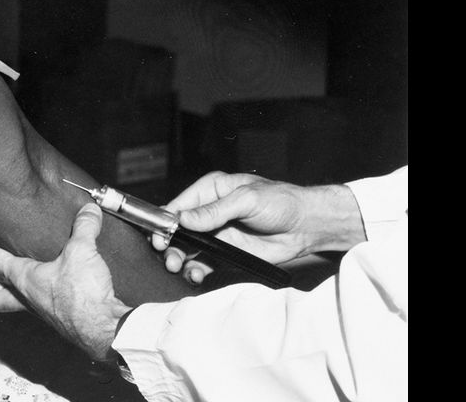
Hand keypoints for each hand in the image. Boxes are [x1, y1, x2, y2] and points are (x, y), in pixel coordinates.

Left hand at [0, 203, 132, 360]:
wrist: (104, 329)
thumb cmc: (83, 296)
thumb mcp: (82, 252)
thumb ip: (84, 227)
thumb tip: (89, 211)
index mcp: (24, 279)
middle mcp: (29, 298)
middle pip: (0, 295)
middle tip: (4, 268)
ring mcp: (44, 312)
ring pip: (23, 302)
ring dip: (25, 288)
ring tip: (37, 273)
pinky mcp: (63, 319)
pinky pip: (47, 306)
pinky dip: (50, 294)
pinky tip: (66, 284)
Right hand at [153, 171, 363, 283]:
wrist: (307, 226)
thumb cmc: (281, 202)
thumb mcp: (247, 200)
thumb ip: (215, 211)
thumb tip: (184, 219)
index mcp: (211, 190)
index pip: (179, 205)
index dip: (165, 220)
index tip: (159, 235)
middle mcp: (209, 212)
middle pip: (177, 229)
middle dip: (169, 243)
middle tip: (169, 256)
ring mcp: (216, 233)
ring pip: (186, 248)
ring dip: (179, 258)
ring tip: (179, 267)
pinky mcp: (225, 253)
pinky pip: (203, 263)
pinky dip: (195, 270)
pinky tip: (196, 274)